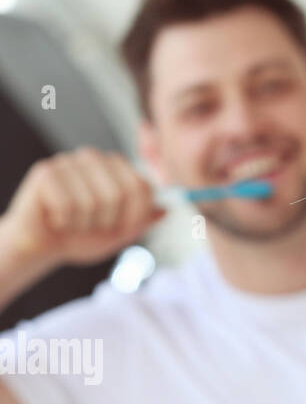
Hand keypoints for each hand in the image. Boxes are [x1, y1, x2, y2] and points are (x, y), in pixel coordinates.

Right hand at [0, 147, 166, 271]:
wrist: (41, 246)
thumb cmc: (81, 236)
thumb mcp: (119, 234)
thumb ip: (143, 220)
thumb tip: (167, 210)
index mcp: (117, 166)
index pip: (143, 187)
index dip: (135, 217)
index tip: (120, 228)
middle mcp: (94, 158)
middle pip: (122, 193)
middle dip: (109, 221)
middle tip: (91, 225)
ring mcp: (69, 162)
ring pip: (94, 201)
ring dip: (84, 224)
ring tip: (72, 221)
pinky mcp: (46, 172)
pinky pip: (68, 205)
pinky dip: (64, 222)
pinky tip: (55, 219)